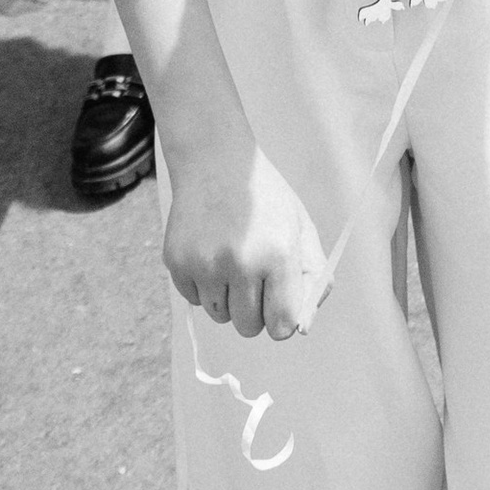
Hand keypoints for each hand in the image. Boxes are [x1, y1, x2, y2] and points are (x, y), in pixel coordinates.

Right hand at [161, 127, 330, 343]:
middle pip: (249, 327)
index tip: (278, 303)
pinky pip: (194, 299)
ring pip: (219, 316)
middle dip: (254, 311)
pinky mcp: (177, 262)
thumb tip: (301, 329)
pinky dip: (203, 285)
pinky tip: (209, 251)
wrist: (214, 160)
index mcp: (277, 255)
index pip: (282, 326)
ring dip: (227, 298)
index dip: (282, 319)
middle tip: (254, 276)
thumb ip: (313, 279)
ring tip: (231, 260)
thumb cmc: (265, 198)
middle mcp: (239, 263)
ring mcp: (204, 264)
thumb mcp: (301, 228)